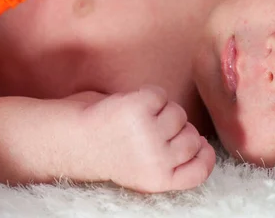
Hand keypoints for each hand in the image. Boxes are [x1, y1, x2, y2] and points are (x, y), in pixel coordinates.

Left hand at [83, 86, 215, 192]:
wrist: (71, 140)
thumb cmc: (112, 152)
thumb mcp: (145, 171)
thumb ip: (174, 162)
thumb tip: (202, 141)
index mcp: (159, 179)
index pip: (201, 169)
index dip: (203, 154)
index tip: (198, 145)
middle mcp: (157, 160)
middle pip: (193, 137)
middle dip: (177, 130)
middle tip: (149, 133)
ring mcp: (148, 134)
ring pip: (178, 114)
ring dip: (161, 112)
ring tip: (136, 121)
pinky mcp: (138, 108)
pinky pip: (160, 95)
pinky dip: (147, 95)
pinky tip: (129, 107)